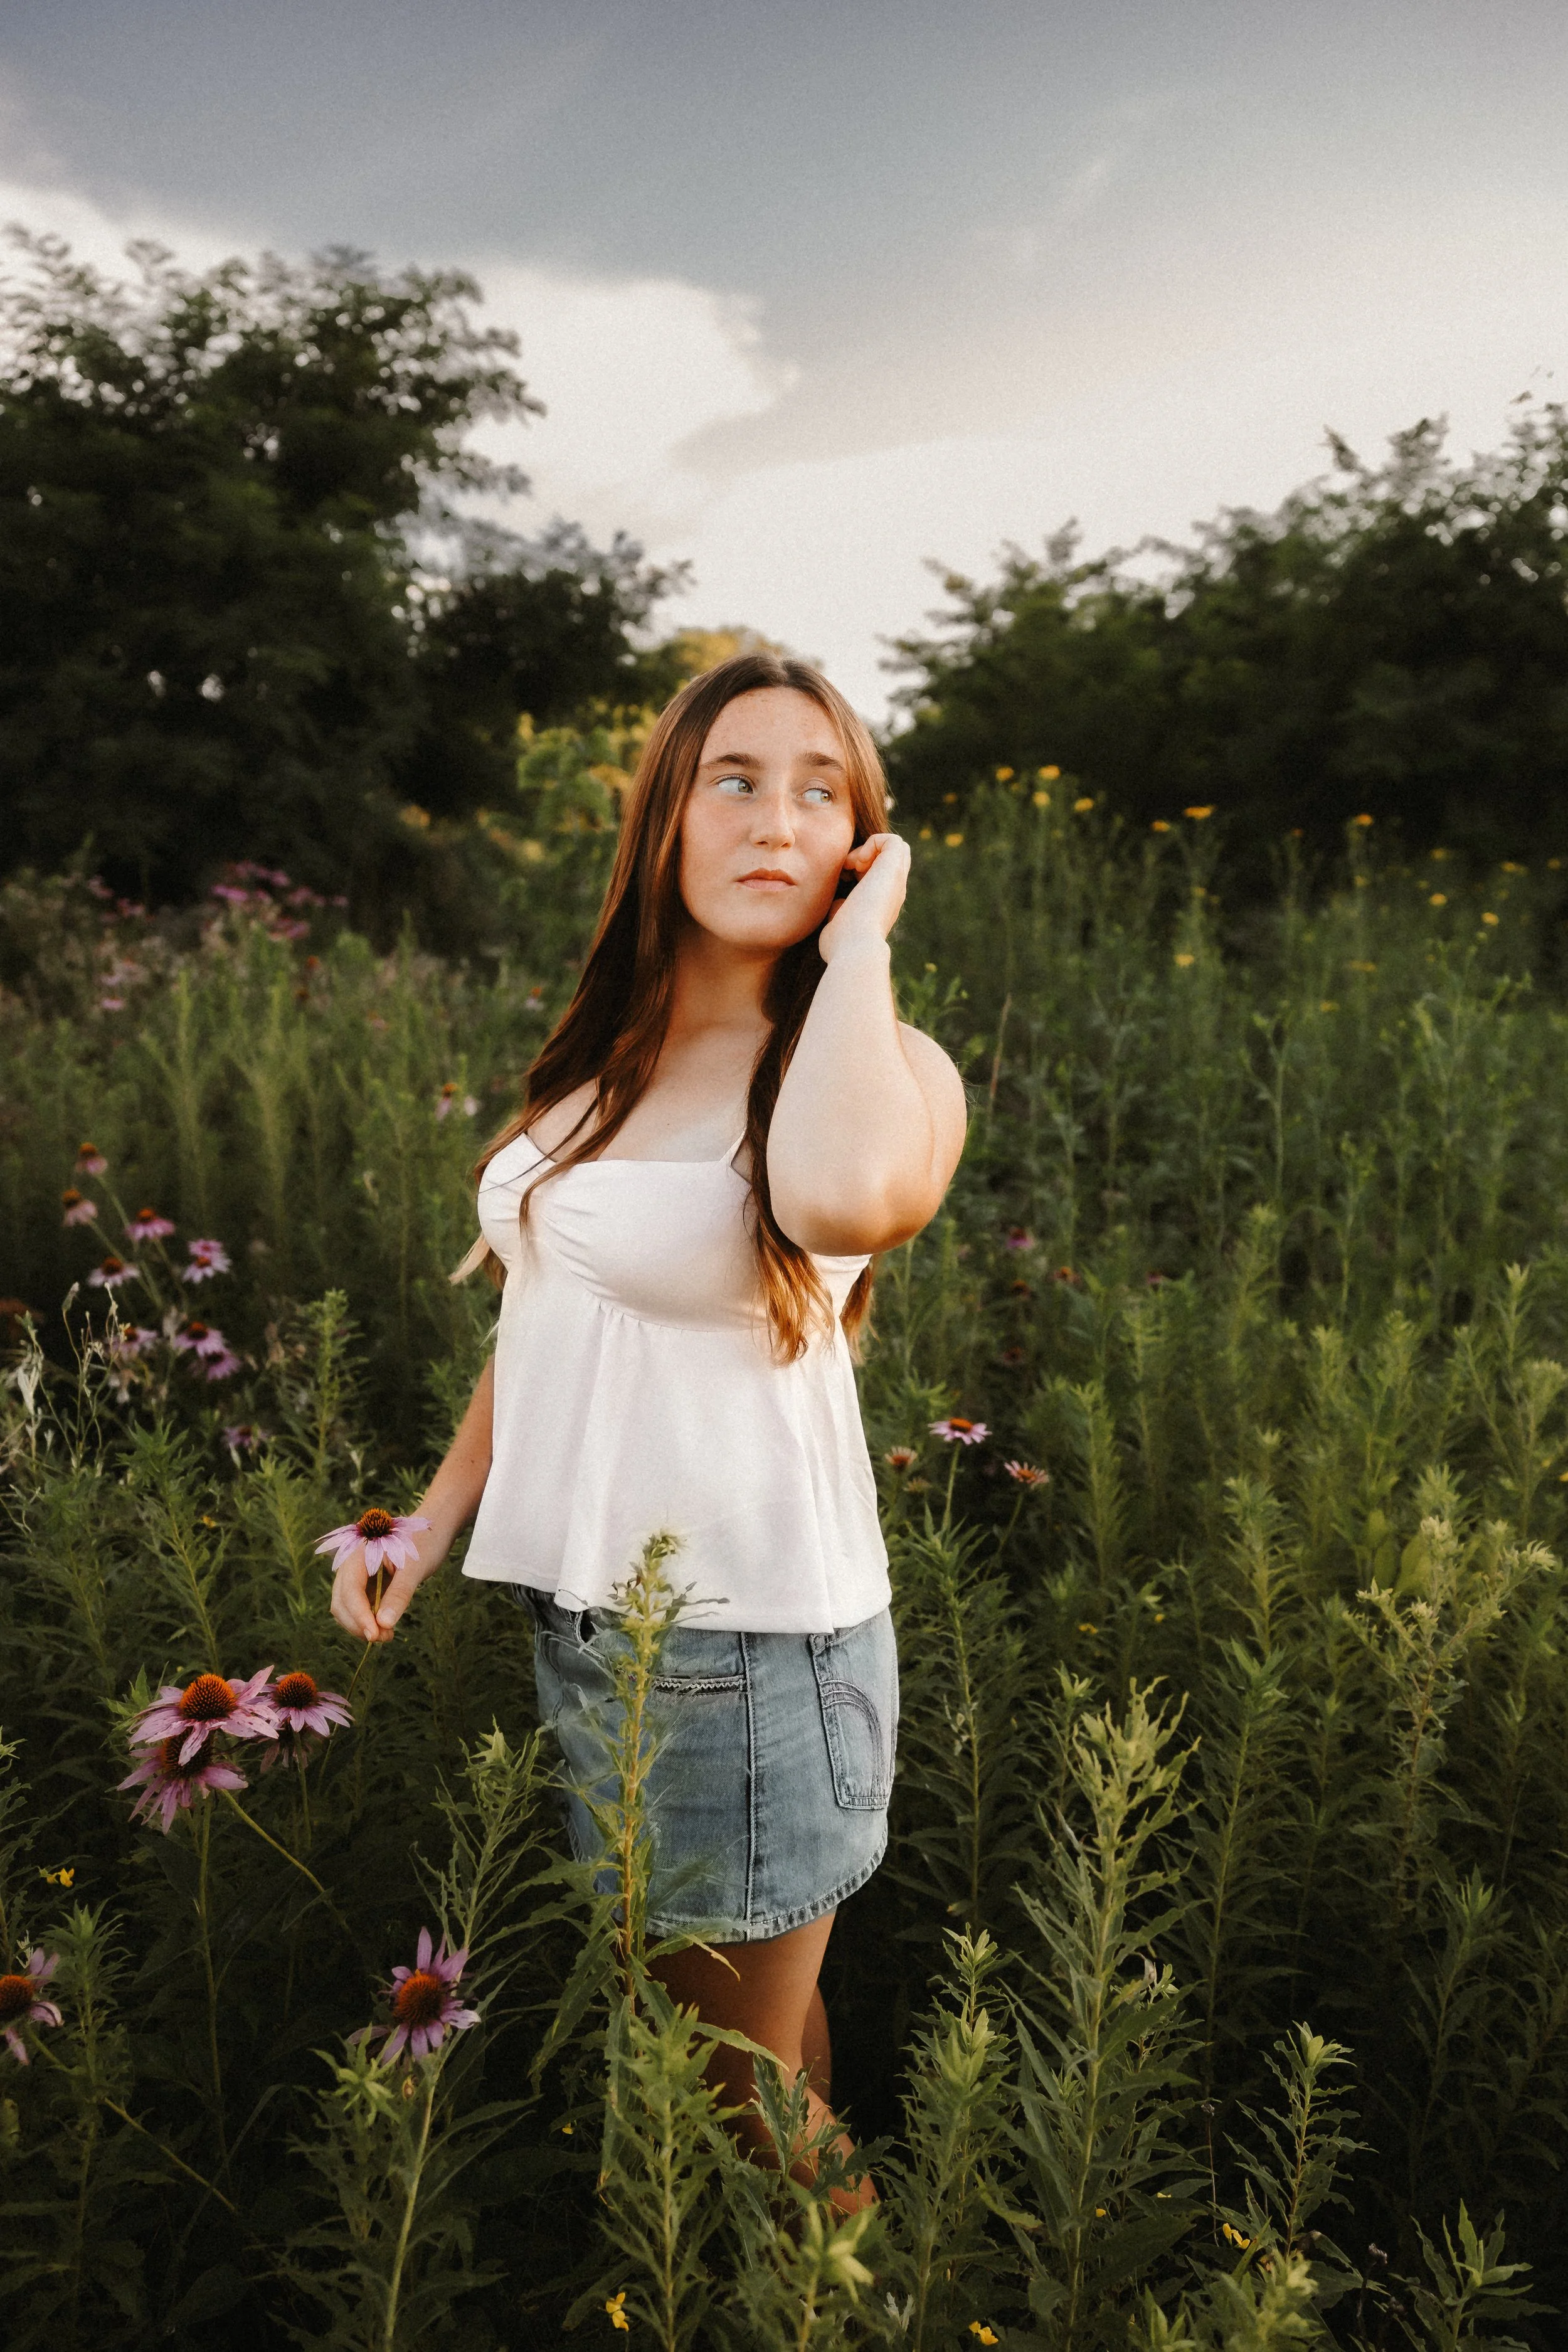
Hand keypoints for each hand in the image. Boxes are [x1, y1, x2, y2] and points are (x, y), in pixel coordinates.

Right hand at [328, 1537, 432, 1644]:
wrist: (432, 1530)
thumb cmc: (424, 1544)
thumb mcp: (415, 1568)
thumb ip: (399, 1594)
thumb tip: (383, 1625)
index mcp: (359, 1554)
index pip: (350, 1590)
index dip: (359, 1615)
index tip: (375, 1634)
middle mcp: (351, 1566)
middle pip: (341, 1602)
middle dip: (359, 1624)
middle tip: (386, 1637)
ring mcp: (356, 1577)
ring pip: (345, 1609)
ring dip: (361, 1626)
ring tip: (388, 1635)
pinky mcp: (364, 1587)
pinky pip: (357, 1609)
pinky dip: (366, 1622)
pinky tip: (385, 1628)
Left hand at [817, 832, 909, 964]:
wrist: (854, 948)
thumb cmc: (841, 944)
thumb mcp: (840, 923)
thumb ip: (841, 909)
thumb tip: (838, 903)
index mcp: (883, 904)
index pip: (880, 875)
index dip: (861, 868)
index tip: (843, 880)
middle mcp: (894, 891)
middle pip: (891, 859)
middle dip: (868, 855)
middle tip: (849, 871)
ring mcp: (897, 880)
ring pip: (894, 848)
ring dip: (869, 849)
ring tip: (852, 865)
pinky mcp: (894, 868)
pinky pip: (890, 840)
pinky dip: (871, 843)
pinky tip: (855, 862)